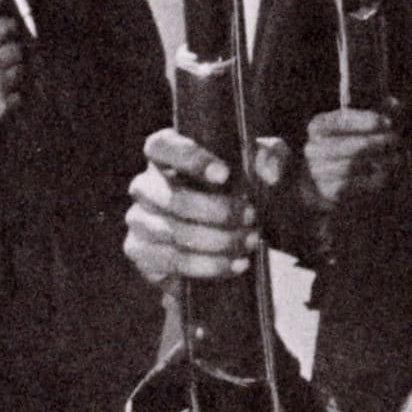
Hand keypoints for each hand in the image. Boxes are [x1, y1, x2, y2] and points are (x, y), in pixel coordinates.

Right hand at [0, 18, 22, 149]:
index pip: (4, 26)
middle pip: (16, 49)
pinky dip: (9, 94)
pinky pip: (16, 95)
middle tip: (1, 55)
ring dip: (9, 72)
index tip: (7, 29)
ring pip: (18, 71)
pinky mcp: (1, 106)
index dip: (7, 26)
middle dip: (9, 50)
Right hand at [124, 128, 283, 287]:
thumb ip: (272, 158)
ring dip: (217, 240)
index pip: (162, 146)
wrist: (233, 243)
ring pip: (172, 232)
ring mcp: (139, 219)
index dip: (189, 158)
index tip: (225, 174)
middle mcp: (146, 184)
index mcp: (168, 155)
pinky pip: (171, 261)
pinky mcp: (141, 252)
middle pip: (171, 196)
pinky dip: (208, 265)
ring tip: (248, 242)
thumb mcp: (265, 169)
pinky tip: (235, 264)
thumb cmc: (243, 194)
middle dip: (217, 211)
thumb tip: (269, 171)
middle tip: (251, 217)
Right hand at [301, 107, 399, 207]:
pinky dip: (373, 179)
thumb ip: (382, 110)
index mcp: (319, 126)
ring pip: (352, 166)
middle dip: (378, 142)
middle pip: (350, 145)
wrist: (344, 179)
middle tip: (397, 140)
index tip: (388, 122)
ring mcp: (318, 171)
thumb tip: (396, 104)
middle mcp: (313, 148)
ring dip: (379, 161)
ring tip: (398, 158)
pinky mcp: (329, 192)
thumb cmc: (358, 141)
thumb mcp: (368, 122)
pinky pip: (354, 185)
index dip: (365, 121)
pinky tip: (388, 174)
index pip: (341, 121)